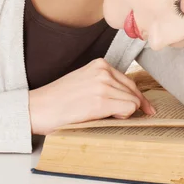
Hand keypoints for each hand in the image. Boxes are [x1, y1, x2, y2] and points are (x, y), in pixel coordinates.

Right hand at [28, 58, 155, 134]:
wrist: (37, 108)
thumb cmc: (58, 100)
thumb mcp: (84, 82)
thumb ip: (104, 85)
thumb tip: (129, 100)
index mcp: (99, 64)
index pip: (129, 81)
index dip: (139, 97)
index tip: (146, 108)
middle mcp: (103, 71)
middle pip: (134, 91)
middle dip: (137, 106)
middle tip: (140, 117)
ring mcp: (103, 85)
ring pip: (133, 101)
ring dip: (125, 113)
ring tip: (106, 117)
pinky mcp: (101, 101)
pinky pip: (128, 109)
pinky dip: (123, 117)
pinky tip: (108, 118)